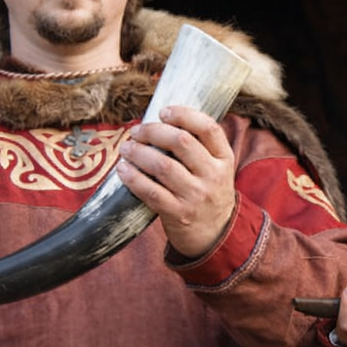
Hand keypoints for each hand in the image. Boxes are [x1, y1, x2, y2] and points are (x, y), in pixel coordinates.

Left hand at [116, 105, 236, 257]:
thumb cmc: (208, 193)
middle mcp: (213, 175)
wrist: (216, 234)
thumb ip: (198, 147)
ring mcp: (196, 196)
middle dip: (153, 131)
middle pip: (182, 142)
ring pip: (163, 166)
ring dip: (139, 153)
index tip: (163, 112)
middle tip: (137, 131)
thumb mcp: (216, 168)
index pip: (208, 128)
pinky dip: (134, 178)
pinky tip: (123, 170)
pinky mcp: (179, 214)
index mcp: (224, 158)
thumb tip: (160, 121)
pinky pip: (152, 192)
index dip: (184, 115)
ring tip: (126, 148)